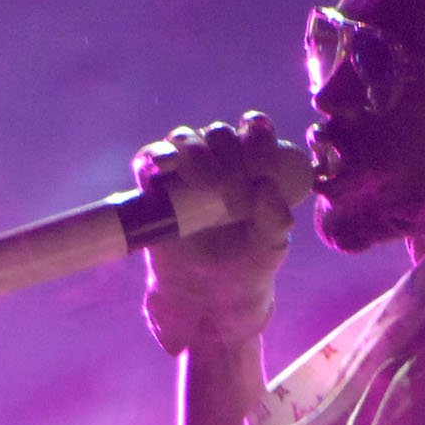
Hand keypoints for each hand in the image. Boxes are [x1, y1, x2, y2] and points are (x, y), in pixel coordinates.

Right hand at [136, 111, 295, 355]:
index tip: (264, 172)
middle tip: (235, 200)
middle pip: (219, 134)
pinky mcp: (153, 185)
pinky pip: (148, 160)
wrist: (209, 294)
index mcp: (252, 161)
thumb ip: (275, 219)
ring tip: (208, 190)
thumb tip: (266, 186)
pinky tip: (165, 168)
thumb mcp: (271, 245)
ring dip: (197, 157)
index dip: (259, 140)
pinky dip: (154, 159)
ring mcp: (183, 168)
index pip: (255, 130)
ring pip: (185, 140)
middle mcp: (217, 156)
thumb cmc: (248, 263)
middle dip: (229, 159)